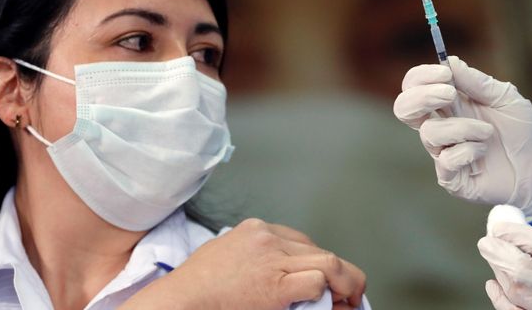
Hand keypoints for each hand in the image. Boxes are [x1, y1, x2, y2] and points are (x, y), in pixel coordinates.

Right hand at [120, 218, 366, 309]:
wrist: (179, 301)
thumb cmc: (196, 286)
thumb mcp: (224, 255)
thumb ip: (253, 256)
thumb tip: (279, 272)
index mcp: (255, 229)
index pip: (300, 240)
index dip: (318, 261)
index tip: (327, 278)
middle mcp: (267, 238)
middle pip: (317, 250)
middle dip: (337, 272)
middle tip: (348, 293)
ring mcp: (272, 259)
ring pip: (328, 261)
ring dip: (346, 282)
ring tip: (352, 299)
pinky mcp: (275, 285)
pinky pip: (316, 281)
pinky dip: (328, 293)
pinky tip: (330, 305)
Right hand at [393, 56, 531, 218]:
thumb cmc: (526, 132)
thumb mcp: (506, 98)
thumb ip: (478, 82)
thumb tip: (450, 61)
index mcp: (451, 104)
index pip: (416, 86)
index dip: (422, 77)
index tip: (445, 73)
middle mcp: (443, 126)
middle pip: (404, 108)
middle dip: (421, 97)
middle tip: (449, 94)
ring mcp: (445, 153)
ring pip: (429, 133)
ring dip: (462, 127)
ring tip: (488, 132)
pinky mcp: (452, 178)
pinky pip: (445, 161)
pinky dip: (468, 151)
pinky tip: (485, 152)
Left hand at [478, 222, 531, 309]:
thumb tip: (512, 233)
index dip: (512, 235)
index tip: (497, 226)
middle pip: (522, 273)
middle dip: (499, 255)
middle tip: (486, 242)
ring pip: (518, 293)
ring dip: (499, 273)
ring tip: (493, 257)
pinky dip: (501, 300)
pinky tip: (493, 284)